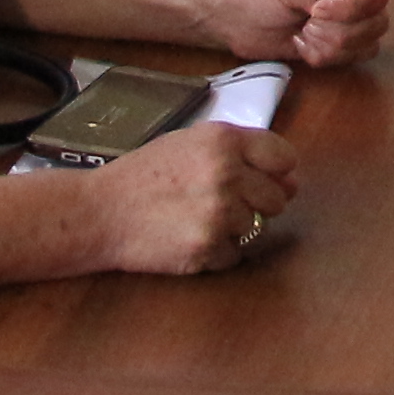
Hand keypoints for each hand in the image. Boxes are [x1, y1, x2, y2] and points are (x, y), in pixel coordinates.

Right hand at [87, 120, 297, 274]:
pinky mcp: (208, 247)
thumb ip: (241, 153)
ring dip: (233, 228)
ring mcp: (219, 213)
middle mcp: (227, 173)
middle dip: (255, 203)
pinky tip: (187, 236)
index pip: (285, 158)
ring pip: (257, 228)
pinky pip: (235, 254)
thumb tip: (292, 180)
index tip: (259, 179)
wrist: (101, 212)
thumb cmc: (145, 175)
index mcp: (225, 140)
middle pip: (278, 198)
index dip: (276, 172)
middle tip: (216, 202)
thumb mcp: (191, 143)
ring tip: (195, 217)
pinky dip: (217, 252)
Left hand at [210, 0, 390, 68]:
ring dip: (332, 46)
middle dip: (339, 30)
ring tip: (302, 34)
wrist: (227, 14)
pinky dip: (328, 57)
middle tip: (306, 24)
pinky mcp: (336, 42)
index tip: (316, 12)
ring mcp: (346, 17)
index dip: (351, 8)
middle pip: (376, 19)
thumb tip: (344, 15)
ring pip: (368, 41)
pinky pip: (355, 57)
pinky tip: (302, 46)